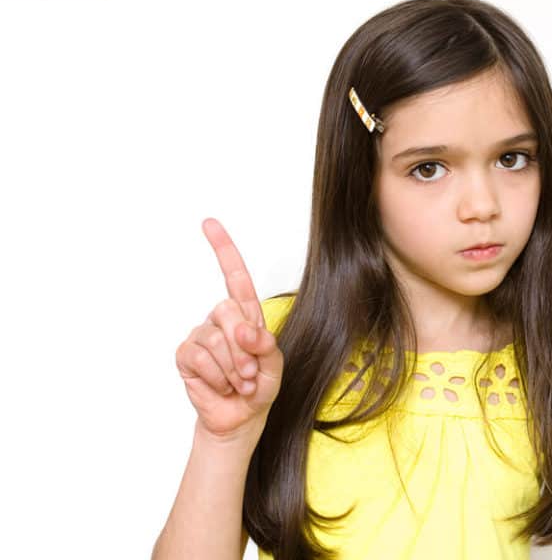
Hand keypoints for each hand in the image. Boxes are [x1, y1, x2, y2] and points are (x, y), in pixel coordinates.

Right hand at [175, 218, 284, 440]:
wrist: (240, 418)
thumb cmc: (260, 388)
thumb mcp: (274, 366)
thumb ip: (266, 346)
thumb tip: (245, 330)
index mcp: (246, 316)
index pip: (234, 277)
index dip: (223, 249)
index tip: (209, 223)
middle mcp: (221, 320)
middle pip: (229, 311)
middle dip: (244, 348)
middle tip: (251, 373)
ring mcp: (201, 335)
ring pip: (216, 340)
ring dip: (234, 369)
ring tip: (240, 383)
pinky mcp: (186, 355)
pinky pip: (201, 358)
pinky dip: (218, 377)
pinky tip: (222, 387)